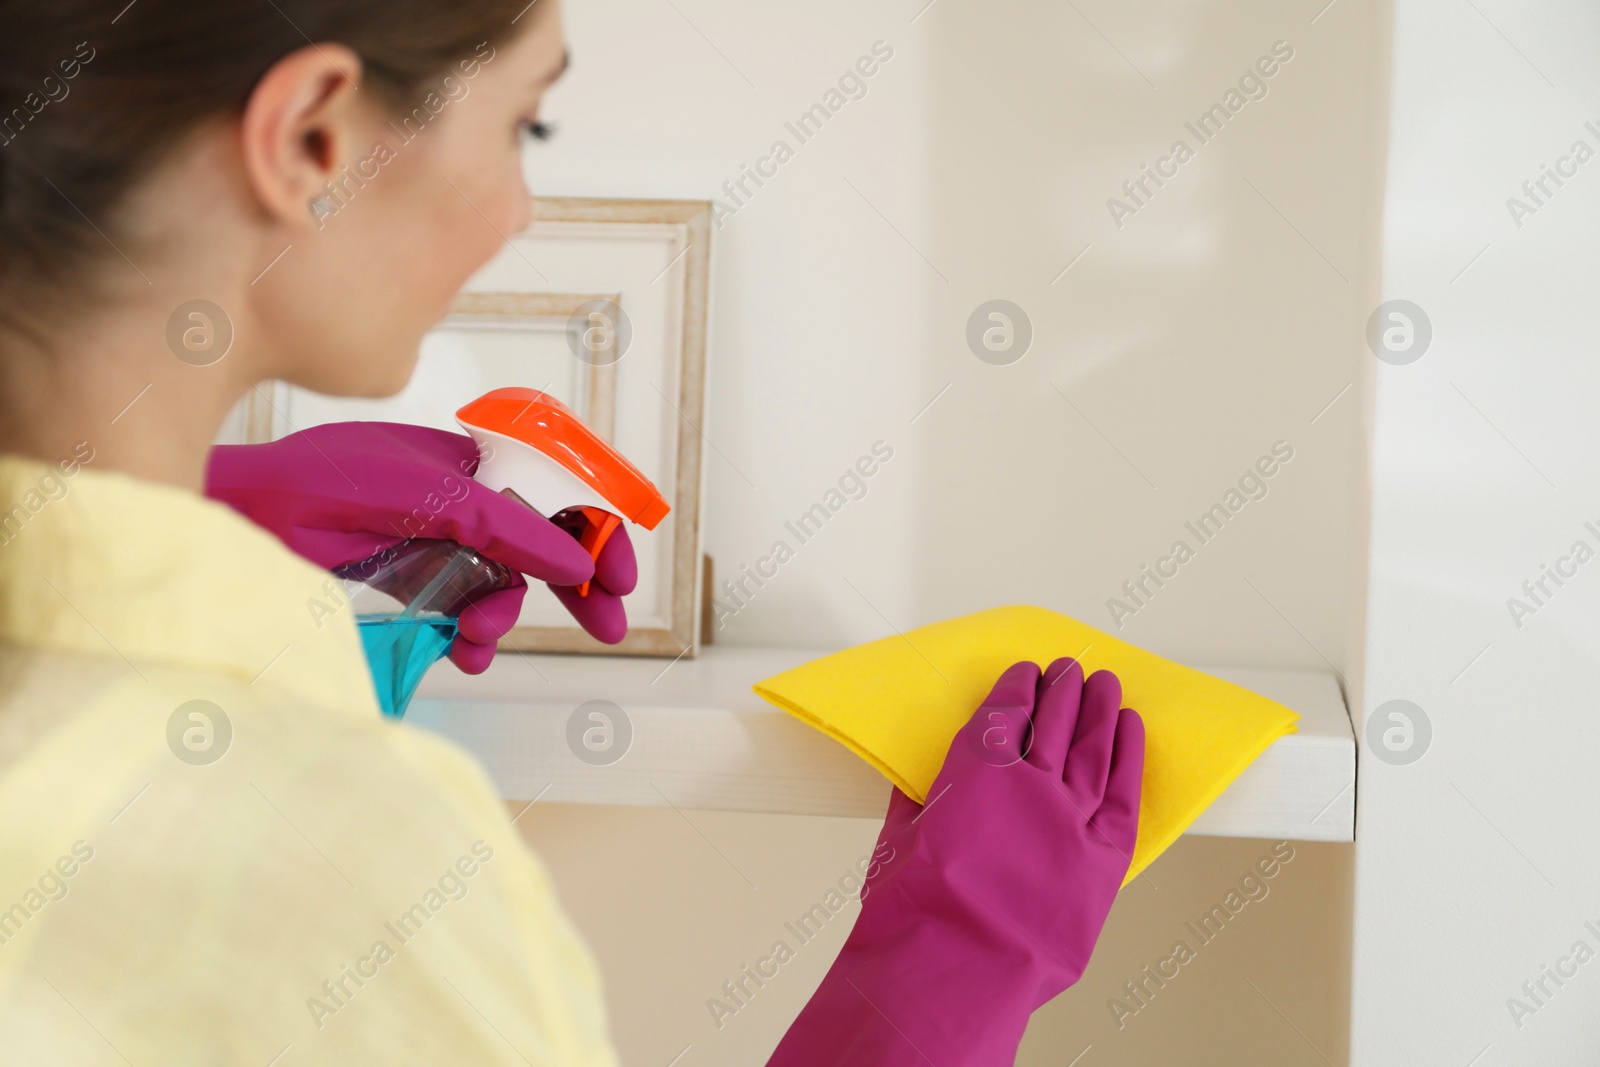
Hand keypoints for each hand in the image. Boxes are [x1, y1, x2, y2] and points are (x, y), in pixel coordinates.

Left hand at [205, 422, 637, 669]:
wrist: (244, 514)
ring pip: (503, 585)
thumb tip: (576, 563)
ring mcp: (438, 540)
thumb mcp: (433, 498)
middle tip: (610, 627)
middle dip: (577, 587)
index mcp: (476, 461)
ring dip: (505, 616)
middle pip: (542, 543)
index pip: (558, 491)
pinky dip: (471, 634)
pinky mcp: (410, 580)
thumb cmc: (324, 480)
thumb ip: (508, 530)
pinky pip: (462, 610)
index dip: (597, 531)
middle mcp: (464, 499)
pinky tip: (466, 653)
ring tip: (482, 640)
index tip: (620, 576)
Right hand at [769, 658, 1143, 1065]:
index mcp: (977, 773)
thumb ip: (916, 807)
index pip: (1005, 712)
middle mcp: (1029, 784)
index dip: (1017, 688)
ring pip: (1093, 748)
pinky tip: (1131, 729)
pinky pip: (1124, 796)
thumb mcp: (899, 844)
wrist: (956, 970)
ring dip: (1100, 711)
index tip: (1025, 672)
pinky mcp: (1102, 860)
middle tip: (1069, 668)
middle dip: (1062, 689)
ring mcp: (1071, 819)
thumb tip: (918, 788)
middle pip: (1055, 720)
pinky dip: (1129, 758)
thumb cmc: (916, 914)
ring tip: (1106, 685)